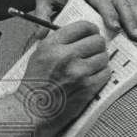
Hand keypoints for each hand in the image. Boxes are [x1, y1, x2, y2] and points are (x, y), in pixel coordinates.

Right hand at [18, 20, 110, 136]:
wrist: (31, 110)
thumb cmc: (34, 84)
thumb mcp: (38, 54)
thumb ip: (57, 41)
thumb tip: (79, 33)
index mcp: (52, 45)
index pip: (83, 27)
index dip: (91, 29)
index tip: (92, 33)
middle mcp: (66, 56)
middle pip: (97, 41)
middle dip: (97, 45)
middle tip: (93, 51)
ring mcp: (78, 72)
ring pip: (103, 57)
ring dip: (99, 61)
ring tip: (91, 66)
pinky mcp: (87, 88)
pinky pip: (105, 73)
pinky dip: (101, 75)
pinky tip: (92, 77)